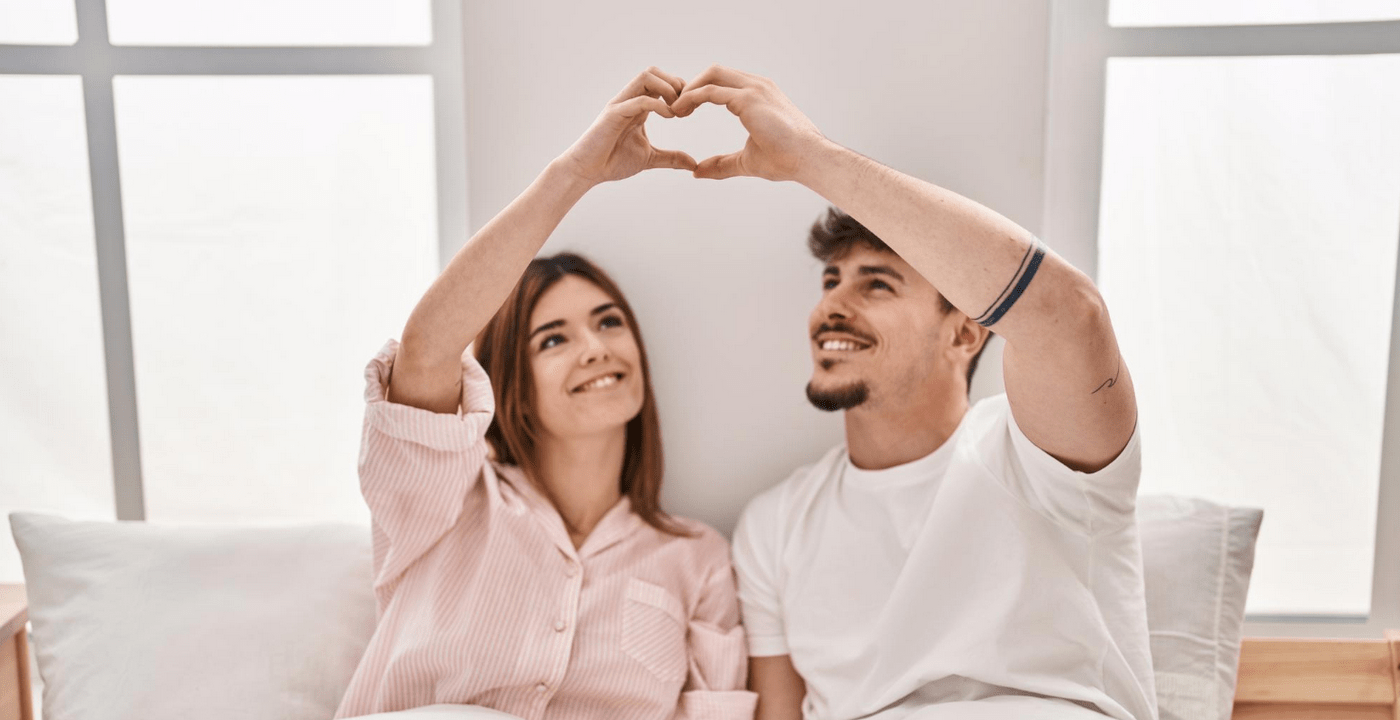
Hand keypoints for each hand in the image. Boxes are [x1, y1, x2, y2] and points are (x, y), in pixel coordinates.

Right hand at [557, 67, 697, 185]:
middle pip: (655, 72)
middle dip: (675, 84)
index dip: (680, 91)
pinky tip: (669, 117)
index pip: (661, 82)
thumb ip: (671, 158)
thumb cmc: (612, 162)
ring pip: (647, 76)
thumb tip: (693, 164)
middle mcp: (629, 100)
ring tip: (676, 110)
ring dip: (668, 88)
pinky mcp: (614, 114)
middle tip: (685, 107)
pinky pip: (640, 99)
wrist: (586, 171)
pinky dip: (658, 104)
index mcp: (638, 106)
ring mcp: (621, 104)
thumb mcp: (650, 158)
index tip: (689, 111)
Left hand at [670, 65, 826, 181]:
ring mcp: (753, 89)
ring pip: (711, 75)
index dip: (701, 92)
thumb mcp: (747, 161)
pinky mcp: (748, 99)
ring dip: (689, 90)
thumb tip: (697, 172)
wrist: (808, 159)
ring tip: (675, 110)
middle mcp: (756, 85)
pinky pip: (710, 91)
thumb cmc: (786, 159)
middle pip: (714, 72)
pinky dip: (691, 98)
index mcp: (759, 94)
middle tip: (675, 108)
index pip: (723, 81)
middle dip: (691, 86)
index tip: (685, 110)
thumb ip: (722, 164)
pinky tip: (681, 111)